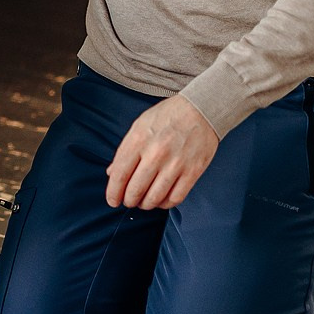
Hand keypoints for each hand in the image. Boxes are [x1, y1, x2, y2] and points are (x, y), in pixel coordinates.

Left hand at [106, 95, 219, 209]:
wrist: (201, 109)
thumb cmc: (167, 117)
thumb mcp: (139, 126)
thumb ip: (125, 150)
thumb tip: (112, 173)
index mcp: (138, 140)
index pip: (120, 175)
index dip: (113, 193)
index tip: (113, 201)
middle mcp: (156, 153)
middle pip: (135, 190)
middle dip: (129, 200)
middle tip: (129, 201)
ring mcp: (176, 163)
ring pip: (154, 198)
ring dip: (146, 204)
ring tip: (144, 202)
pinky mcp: (193, 171)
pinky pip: (175, 198)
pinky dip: (165, 204)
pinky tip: (161, 199)